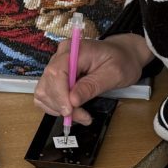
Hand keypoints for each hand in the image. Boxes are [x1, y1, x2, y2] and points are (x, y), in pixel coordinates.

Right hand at [33, 33, 150, 124]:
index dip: (60, 94)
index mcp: (74, 50)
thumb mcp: (113, 74)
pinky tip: (72, 110)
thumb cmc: (121, 61)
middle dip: (61, 105)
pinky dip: (56, 106)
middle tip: (83, 117)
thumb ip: (91, 86)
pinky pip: (46, 94)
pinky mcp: (56, 76)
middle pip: (47, 83)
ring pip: (44, 92)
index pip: (56, 72)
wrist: (123, 55)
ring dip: (59, 108)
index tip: (70, 111)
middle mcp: (60, 55)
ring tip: (81, 114)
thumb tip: (72, 100)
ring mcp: (56, 65)